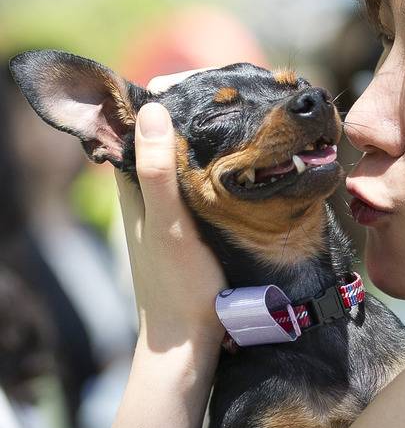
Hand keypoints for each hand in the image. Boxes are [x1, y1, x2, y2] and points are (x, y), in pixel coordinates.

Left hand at [115, 74, 227, 351]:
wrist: (187, 344)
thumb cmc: (177, 287)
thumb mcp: (169, 226)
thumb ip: (157, 173)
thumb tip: (152, 109)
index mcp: (133, 190)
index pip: (137, 130)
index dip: (161, 103)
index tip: (197, 83)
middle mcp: (148, 199)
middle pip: (165, 144)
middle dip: (192, 120)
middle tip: (233, 99)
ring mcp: (171, 216)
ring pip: (186, 166)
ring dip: (209, 146)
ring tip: (245, 125)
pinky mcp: (193, 231)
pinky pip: (203, 188)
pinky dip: (219, 173)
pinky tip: (246, 169)